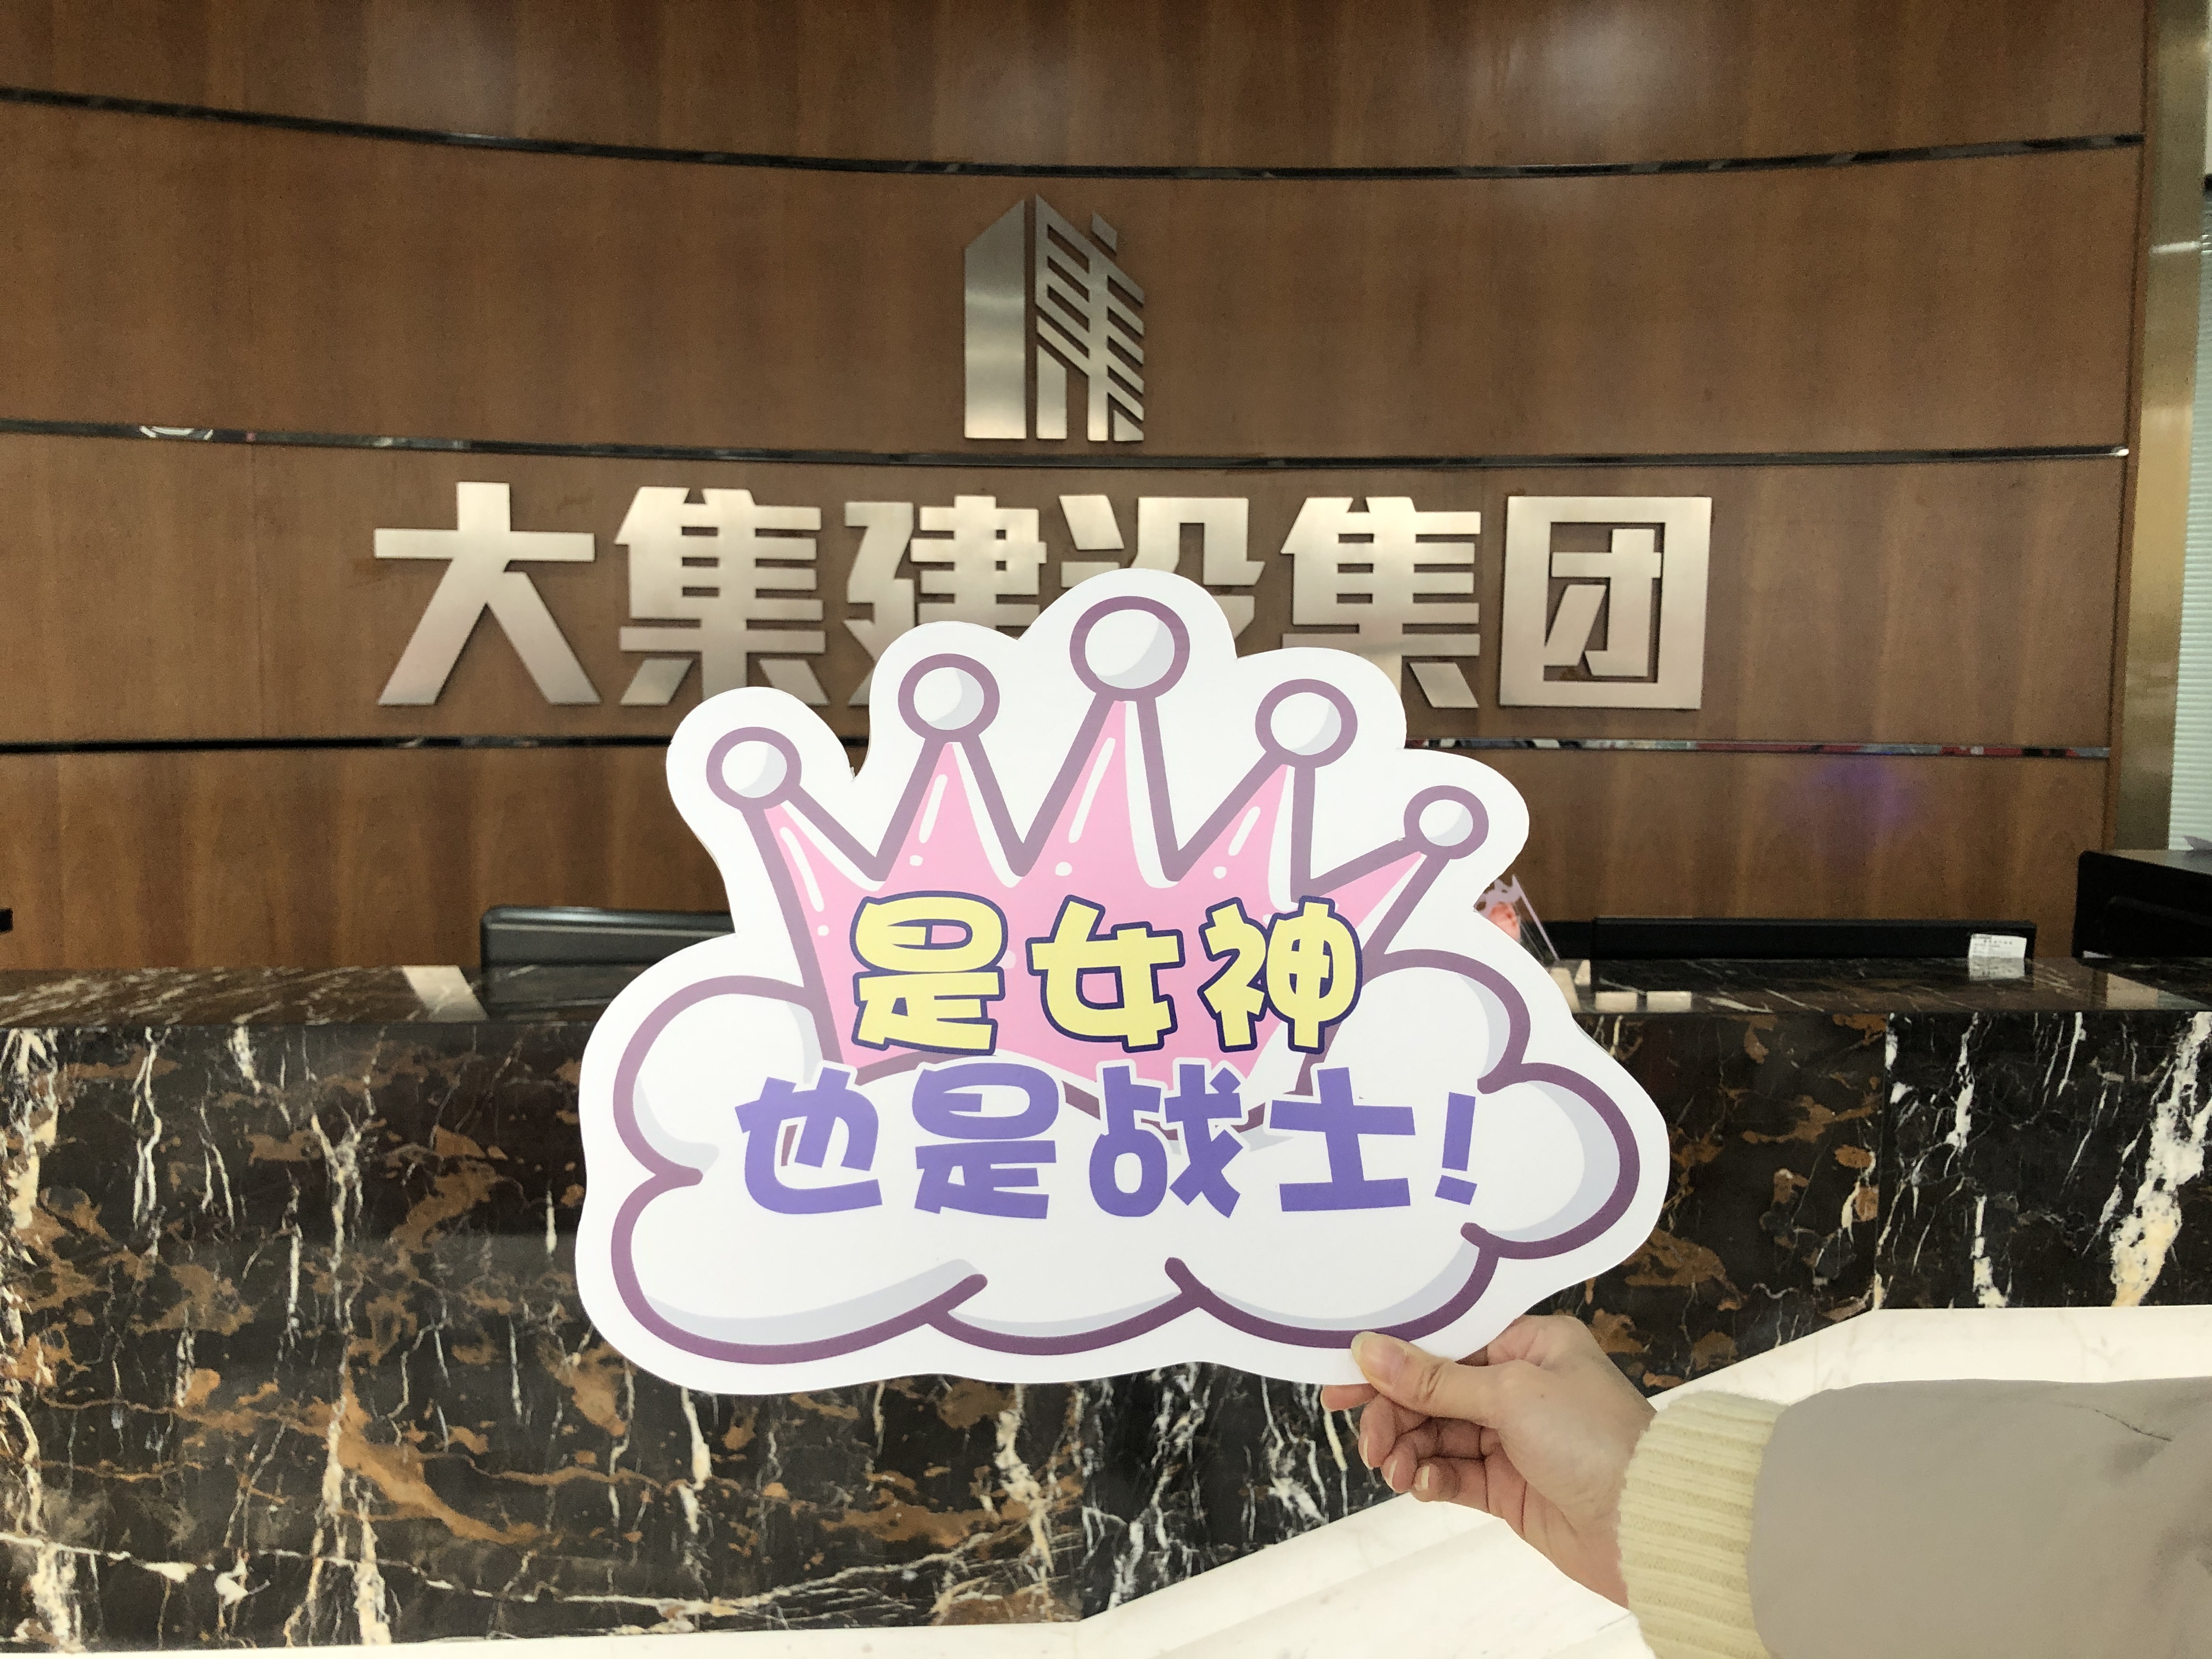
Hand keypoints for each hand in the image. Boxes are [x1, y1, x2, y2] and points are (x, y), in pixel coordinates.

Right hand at [1320, 1315, 1654, 1604]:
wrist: (1649, 1526)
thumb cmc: (1599, 1441)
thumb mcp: (1510, 1393)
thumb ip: (1435, 1378)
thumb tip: (1369, 1349)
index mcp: (1530, 1343)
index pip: (1445, 1340)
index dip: (1393, 1357)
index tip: (1345, 1374)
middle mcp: (1520, 1386)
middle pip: (1432, 1390)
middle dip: (1394, 1413)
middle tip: (1369, 1439)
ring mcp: (1513, 1438)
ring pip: (1435, 1434)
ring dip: (1407, 1450)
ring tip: (1395, 1470)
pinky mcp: (1508, 1486)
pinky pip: (1451, 1474)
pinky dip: (1430, 1477)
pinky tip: (1422, 1483)